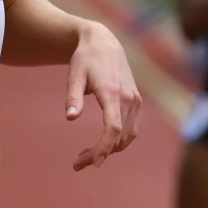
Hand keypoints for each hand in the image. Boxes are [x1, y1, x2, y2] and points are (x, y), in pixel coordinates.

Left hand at [64, 22, 142, 171]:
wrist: (104, 43)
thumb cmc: (85, 58)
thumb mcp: (74, 75)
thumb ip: (72, 97)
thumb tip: (70, 118)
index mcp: (112, 92)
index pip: (113, 127)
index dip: (105, 147)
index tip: (94, 163)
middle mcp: (129, 98)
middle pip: (119, 136)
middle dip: (100, 154)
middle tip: (77, 165)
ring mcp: (135, 101)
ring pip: (127, 136)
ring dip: (109, 150)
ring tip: (84, 158)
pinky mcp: (136, 103)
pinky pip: (131, 130)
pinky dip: (118, 142)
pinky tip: (100, 146)